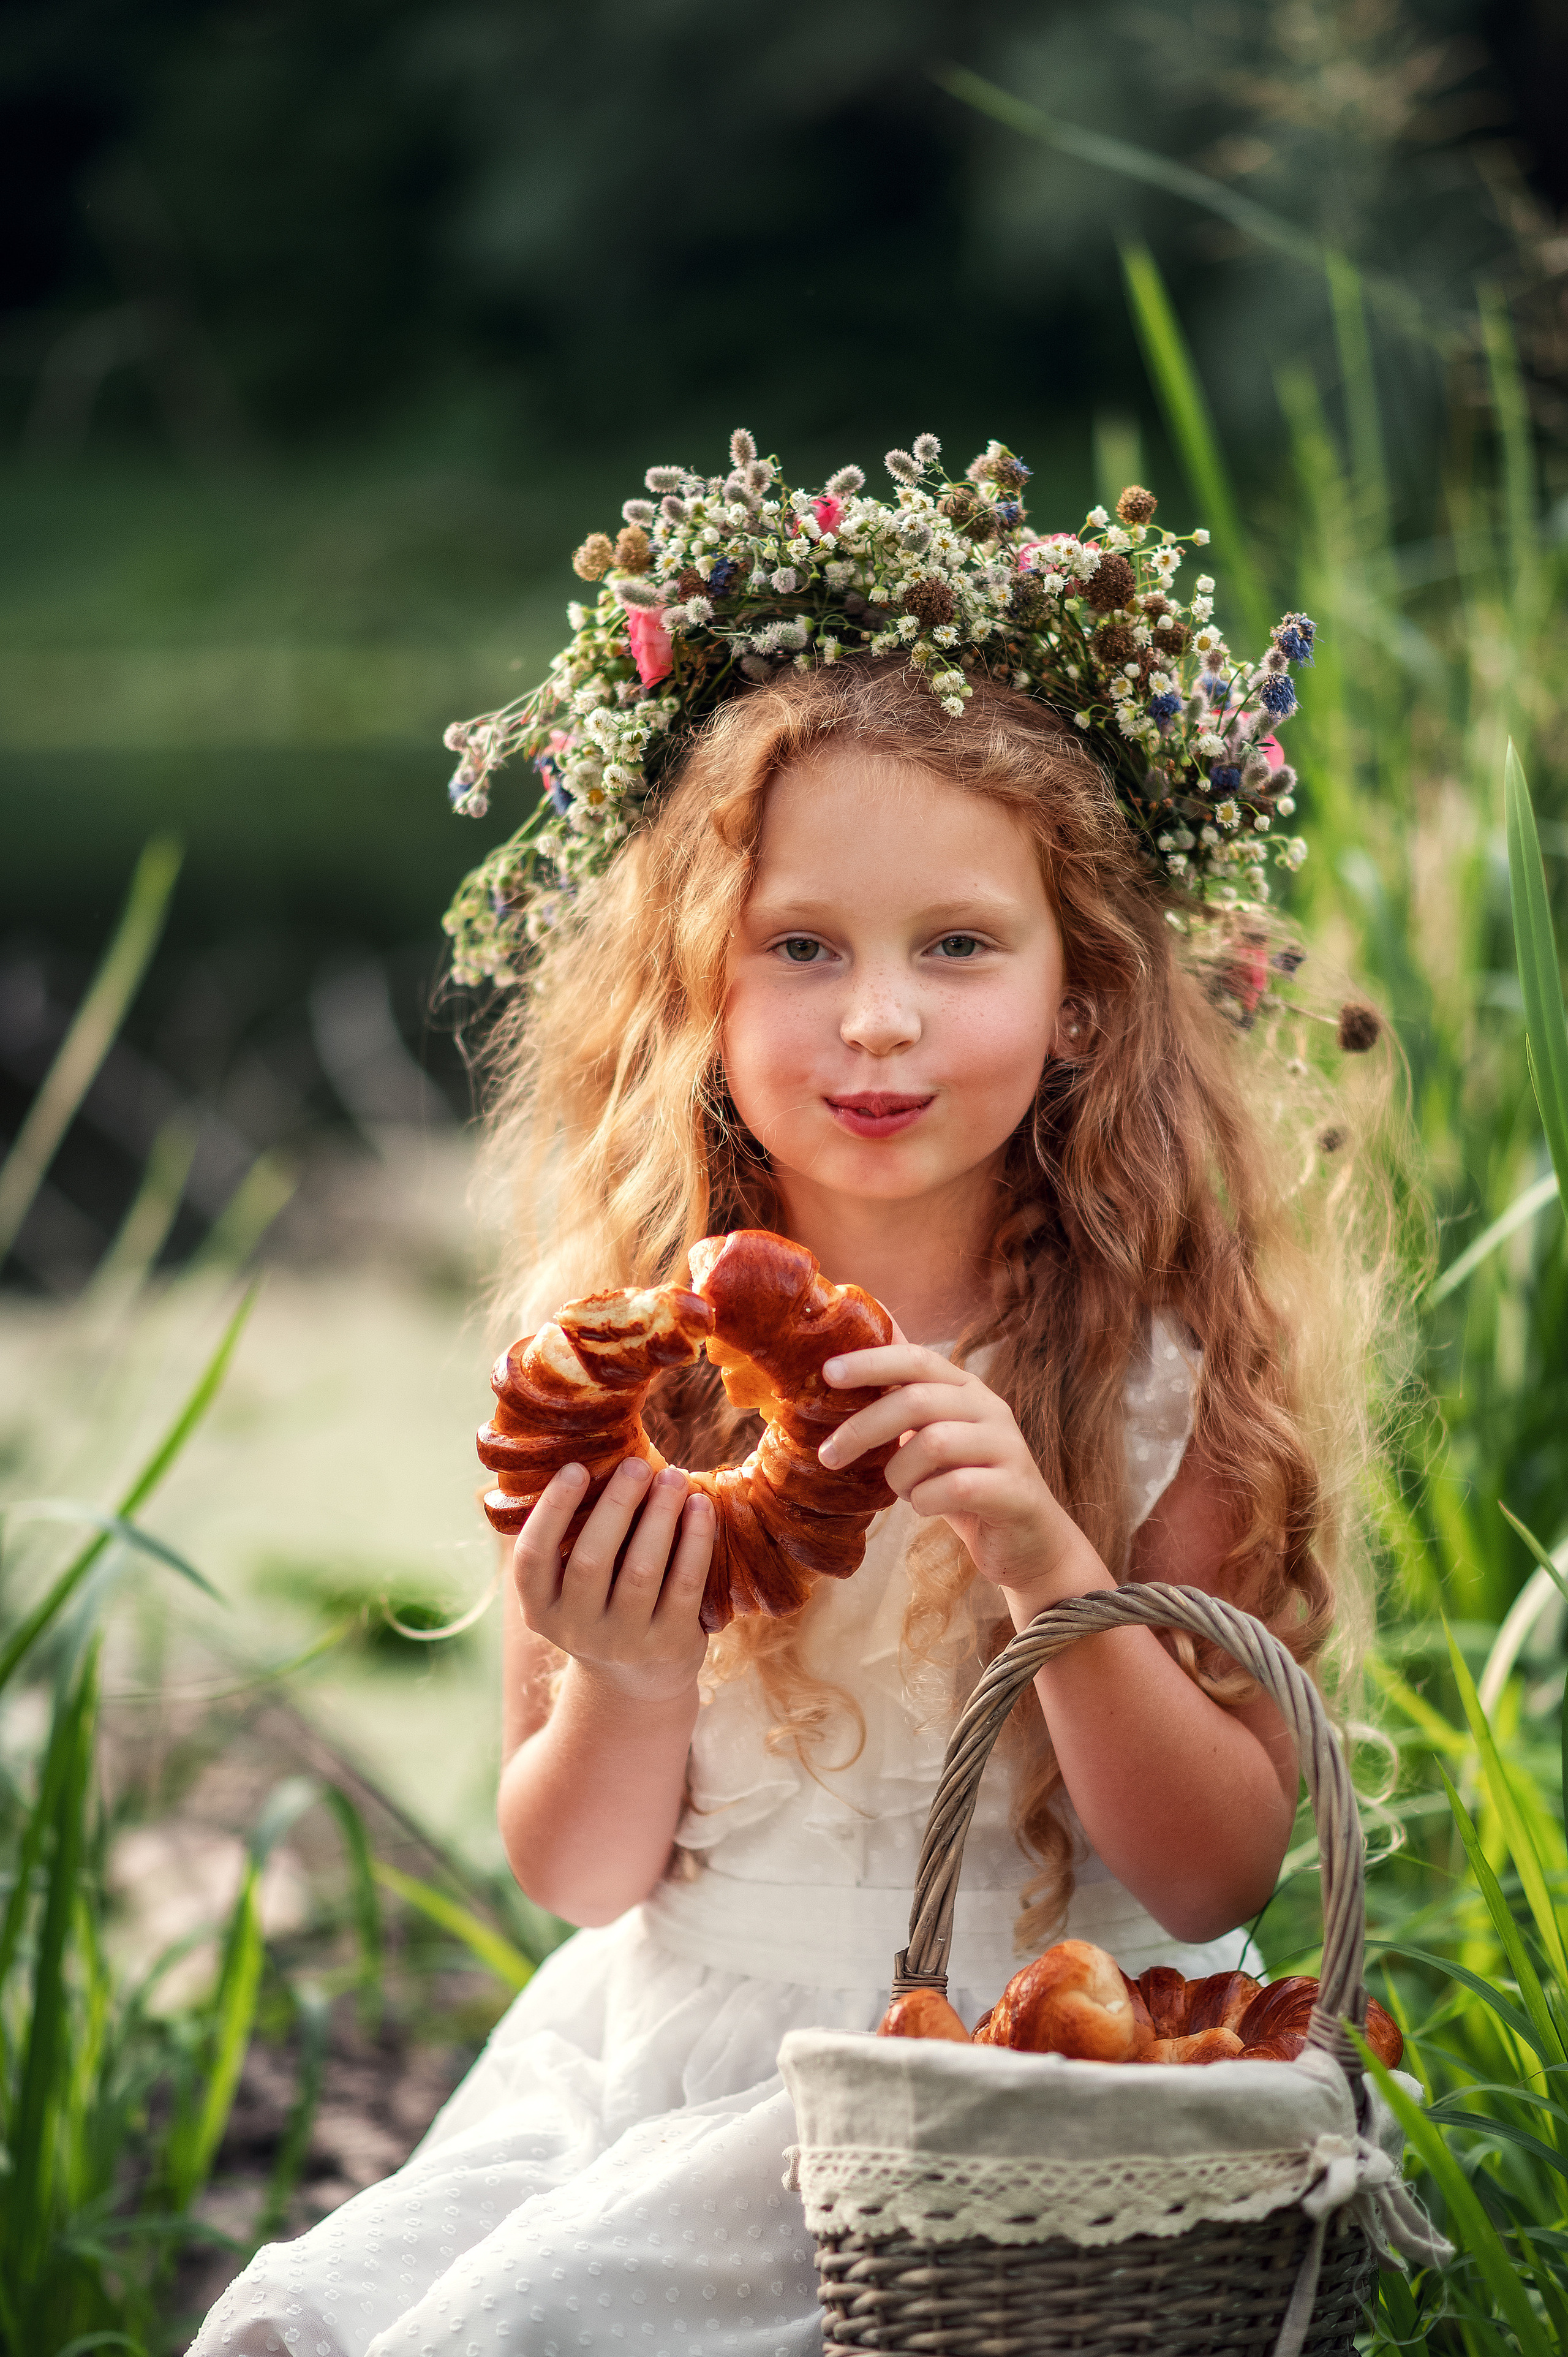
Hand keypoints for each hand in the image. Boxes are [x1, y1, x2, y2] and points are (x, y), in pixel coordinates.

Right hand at [514, 1458, 712, 1703]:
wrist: (637, 1680)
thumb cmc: (602, 1603)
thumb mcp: (571, 1585)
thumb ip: (571, 1538)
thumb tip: (590, 1456)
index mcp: (540, 1608)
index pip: (531, 1558)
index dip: (551, 1511)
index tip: (575, 1468)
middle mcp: (577, 1629)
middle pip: (592, 1560)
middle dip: (617, 1505)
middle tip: (637, 1464)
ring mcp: (625, 1641)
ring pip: (642, 1570)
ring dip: (660, 1516)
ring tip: (673, 1477)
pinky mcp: (669, 1643)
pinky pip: (684, 1584)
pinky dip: (694, 1540)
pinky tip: (700, 1506)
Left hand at [818, 1344, 1105, 1600]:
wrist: (1029, 1543)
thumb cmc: (967, 1487)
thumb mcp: (932, 1440)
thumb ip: (903, 1406)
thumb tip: (843, 1370)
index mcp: (966, 1390)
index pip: (917, 1359)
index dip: (872, 1362)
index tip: (828, 1373)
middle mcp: (990, 1409)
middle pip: (917, 1400)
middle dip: (863, 1427)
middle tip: (828, 1456)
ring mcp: (1007, 1448)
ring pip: (934, 1443)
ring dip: (900, 1473)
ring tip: (901, 1490)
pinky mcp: (1016, 1490)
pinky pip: (957, 1487)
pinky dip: (927, 1500)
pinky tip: (925, 1506)